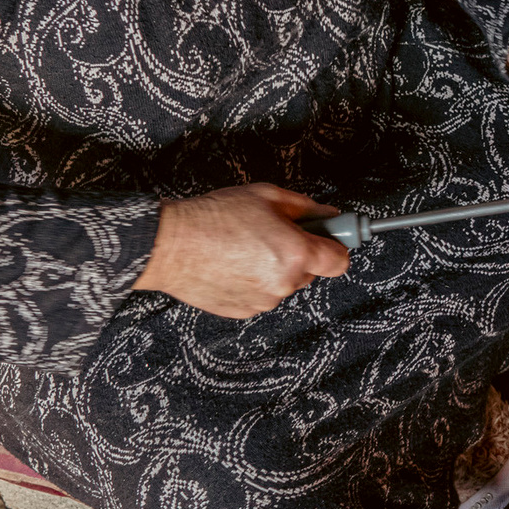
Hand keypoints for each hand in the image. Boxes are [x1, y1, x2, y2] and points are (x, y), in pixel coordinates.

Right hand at [132, 183, 349, 319]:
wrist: (168, 244)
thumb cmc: (212, 217)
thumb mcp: (267, 196)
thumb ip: (306, 208)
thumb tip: (329, 215)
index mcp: (296, 255)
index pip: (340, 261)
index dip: (336, 246)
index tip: (331, 237)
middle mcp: (283, 284)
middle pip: (310, 271)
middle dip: (299, 253)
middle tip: (272, 233)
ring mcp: (262, 301)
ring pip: (283, 284)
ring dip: (273, 268)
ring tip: (243, 246)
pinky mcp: (242, 311)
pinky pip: (260, 295)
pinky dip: (252, 281)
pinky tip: (231, 263)